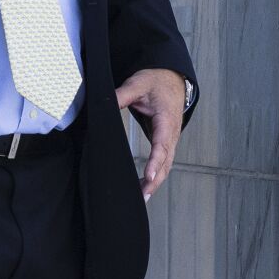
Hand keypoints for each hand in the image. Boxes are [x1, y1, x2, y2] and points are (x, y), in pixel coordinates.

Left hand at [116, 68, 187, 198]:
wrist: (172, 79)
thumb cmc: (156, 82)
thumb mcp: (138, 83)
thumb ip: (122, 94)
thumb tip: (105, 103)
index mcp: (166, 120)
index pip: (162, 144)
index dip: (156, 161)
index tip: (149, 176)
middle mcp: (172, 133)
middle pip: (166, 162)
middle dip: (156, 180)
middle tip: (143, 197)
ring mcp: (171, 140)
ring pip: (166, 165)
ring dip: (156, 182)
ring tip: (142, 199)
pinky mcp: (166, 143)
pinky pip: (164, 162)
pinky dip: (157, 176)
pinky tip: (146, 187)